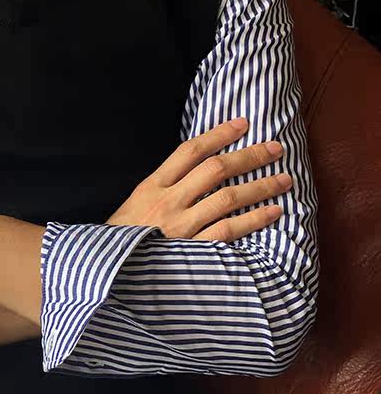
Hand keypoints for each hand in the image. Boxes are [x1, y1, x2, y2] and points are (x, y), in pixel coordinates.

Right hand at [107, 118, 292, 241]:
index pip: (190, 151)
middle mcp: (168, 201)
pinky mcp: (190, 251)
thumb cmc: (123, 236)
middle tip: (276, 148)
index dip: (219, 134)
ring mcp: (180, 226)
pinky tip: (273, 212)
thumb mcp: (136, 202)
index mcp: (152, 186)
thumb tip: (200, 166)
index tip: (243, 124)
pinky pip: (228, 231)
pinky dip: (254, 220)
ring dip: (260, 186)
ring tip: (285, 180)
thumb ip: (164, 186)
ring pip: (227, 198)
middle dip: (250, 156)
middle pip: (215, 170)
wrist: (108, 269)